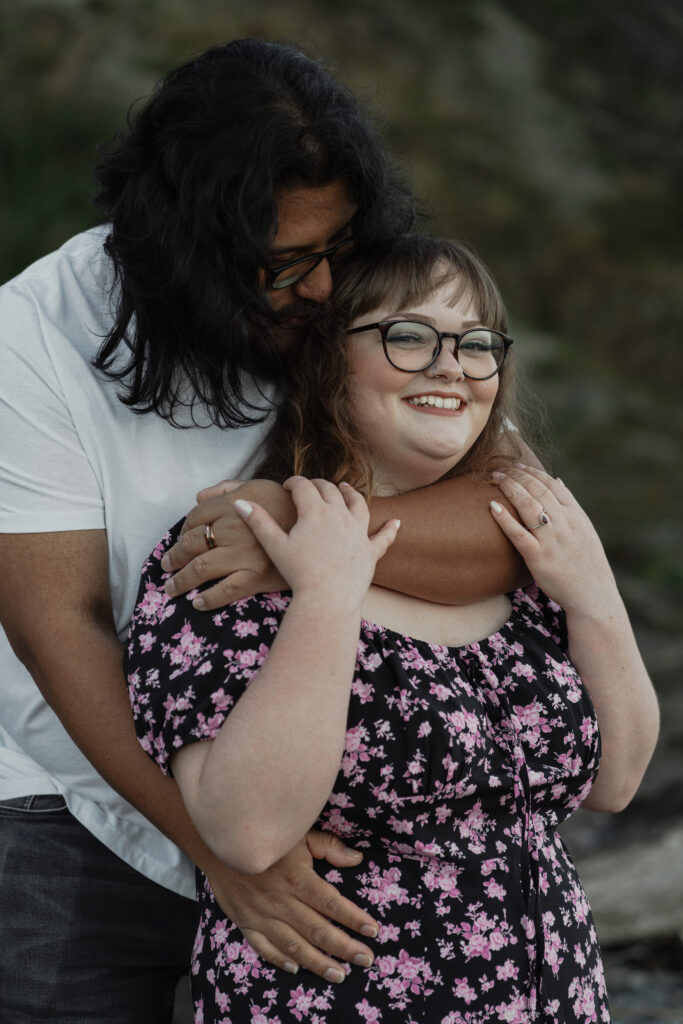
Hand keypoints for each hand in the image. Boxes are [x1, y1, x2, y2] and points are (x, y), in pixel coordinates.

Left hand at [161, 479, 295, 609]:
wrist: (324, 534)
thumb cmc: (292, 508)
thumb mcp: (261, 487)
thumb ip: (229, 488)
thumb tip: (198, 495)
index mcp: (235, 504)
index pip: (196, 517)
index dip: (182, 530)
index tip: (178, 541)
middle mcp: (234, 528)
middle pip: (192, 543)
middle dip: (174, 557)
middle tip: (166, 566)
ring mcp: (244, 554)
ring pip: (201, 568)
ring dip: (181, 581)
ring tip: (171, 588)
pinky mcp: (256, 576)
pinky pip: (225, 590)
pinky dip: (208, 599)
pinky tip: (198, 603)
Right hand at [203, 830, 377, 981]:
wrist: (219, 840)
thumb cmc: (266, 834)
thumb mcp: (299, 833)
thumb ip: (327, 846)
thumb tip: (356, 859)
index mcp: (297, 878)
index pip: (332, 904)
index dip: (354, 918)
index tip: (373, 931)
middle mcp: (281, 900)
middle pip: (318, 929)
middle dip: (344, 947)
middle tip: (366, 960)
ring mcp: (262, 914)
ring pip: (294, 944)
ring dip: (318, 962)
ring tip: (339, 975)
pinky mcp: (245, 921)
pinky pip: (263, 946)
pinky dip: (280, 959)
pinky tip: (296, 968)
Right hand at [235, 476, 399, 608]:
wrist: (327, 599)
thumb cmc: (298, 573)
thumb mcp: (275, 546)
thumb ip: (258, 522)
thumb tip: (240, 502)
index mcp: (315, 511)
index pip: (304, 486)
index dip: (293, 482)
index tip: (286, 486)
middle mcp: (340, 515)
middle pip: (330, 490)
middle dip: (318, 485)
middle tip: (309, 487)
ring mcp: (358, 532)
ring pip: (358, 504)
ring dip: (351, 494)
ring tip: (346, 488)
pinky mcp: (371, 551)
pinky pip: (383, 537)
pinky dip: (390, 529)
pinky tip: (396, 523)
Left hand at [489, 465, 619, 618]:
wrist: (593, 595)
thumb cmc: (587, 563)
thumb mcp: (585, 529)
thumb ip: (570, 505)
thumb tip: (558, 479)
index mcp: (576, 515)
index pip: (552, 485)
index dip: (532, 472)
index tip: (517, 466)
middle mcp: (565, 523)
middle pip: (537, 490)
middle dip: (516, 476)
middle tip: (498, 470)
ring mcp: (552, 540)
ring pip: (528, 505)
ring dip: (509, 488)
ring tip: (494, 480)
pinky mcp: (539, 558)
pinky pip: (519, 534)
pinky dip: (505, 518)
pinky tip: (492, 507)